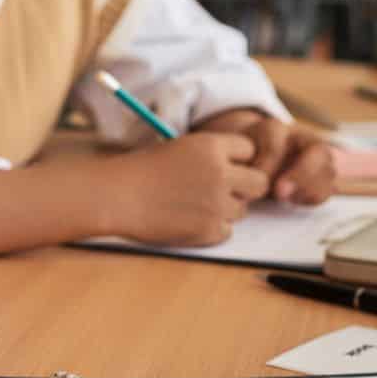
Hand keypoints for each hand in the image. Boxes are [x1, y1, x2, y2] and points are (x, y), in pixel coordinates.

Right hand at [110, 132, 269, 246]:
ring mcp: (217, 204)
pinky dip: (213, 228)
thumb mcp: (180, 147)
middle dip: (245, 187)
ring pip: (243, 210)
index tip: (223, 165)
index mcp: (212, 147)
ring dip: (226, 209)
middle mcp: (221, 174)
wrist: (117, 197)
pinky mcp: (210, 230)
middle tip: (223, 190)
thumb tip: (239, 168)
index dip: (237, 159)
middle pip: (259, 182)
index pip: (250, 149)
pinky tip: (189, 220)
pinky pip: (227, 230)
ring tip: (195, 205)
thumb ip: (212, 155)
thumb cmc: (141, 170)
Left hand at [198, 109, 337, 203]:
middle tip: (281, 194)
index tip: (256, 179)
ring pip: (328, 168)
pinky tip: (296, 202)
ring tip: (289, 200)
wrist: (249, 156)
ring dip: (310, 186)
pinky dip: (314, 195)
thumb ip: (231, 163)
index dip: (267, 159)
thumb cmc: (237, 159)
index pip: (276, 136)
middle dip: (302, 174)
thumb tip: (228, 185)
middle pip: (318, 150)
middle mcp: (299, 137)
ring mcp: (314, 156)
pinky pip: (329, 186)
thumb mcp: (231, 156)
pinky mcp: (320, 174)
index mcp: (272, 128)